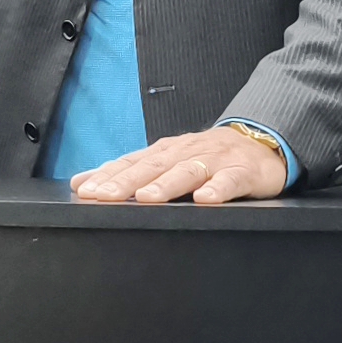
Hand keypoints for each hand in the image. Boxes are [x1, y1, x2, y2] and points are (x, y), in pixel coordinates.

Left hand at [70, 127, 286, 204]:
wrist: (261, 142)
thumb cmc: (208, 157)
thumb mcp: (167, 161)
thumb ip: (129, 172)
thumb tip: (81, 183)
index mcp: (166, 152)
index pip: (132, 163)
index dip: (108, 176)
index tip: (84, 190)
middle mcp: (187, 151)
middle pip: (153, 166)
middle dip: (127, 181)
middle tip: (104, 195)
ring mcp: (215, 159)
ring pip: (188, 171)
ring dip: (166, 184)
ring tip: (147, 198)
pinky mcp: (243, 171)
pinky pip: (230, 180)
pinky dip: (218, 189)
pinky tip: (205, 200)